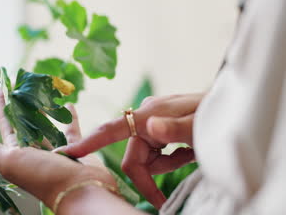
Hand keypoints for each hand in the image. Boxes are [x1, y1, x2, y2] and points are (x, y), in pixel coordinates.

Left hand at [0, 92, 116, 209]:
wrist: (80, 190)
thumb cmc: (42, 176)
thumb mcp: (9, 160)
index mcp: (16, 152)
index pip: (6, 124)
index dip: (2, 106)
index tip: (0, 87)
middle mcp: (34, 151)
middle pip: (27, 122)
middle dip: (24, 103)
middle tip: (24, 82)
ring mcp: (55, 149)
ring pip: (48, 124)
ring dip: (45, 109)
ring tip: (45, 91)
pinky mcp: (74, 147)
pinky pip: (71, 129)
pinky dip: (69, 117)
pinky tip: (68, 104)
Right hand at [57, 93, 203, 208]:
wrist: (231, 107)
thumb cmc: (217, 112)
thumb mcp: (201, 124)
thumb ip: (177, 128)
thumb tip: (150, 128)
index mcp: (149, 114)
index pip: (112, 129)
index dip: (90, 142)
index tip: (70, 154)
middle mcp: (145, 118)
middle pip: (133, 157)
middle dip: (151, 174)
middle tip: (167, 193)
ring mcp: (151, 124)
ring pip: (145, 158)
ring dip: (165, 165)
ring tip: (190, 154)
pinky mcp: (158, 129)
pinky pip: (154, 153)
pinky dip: (169, 158)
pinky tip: (187, 150)